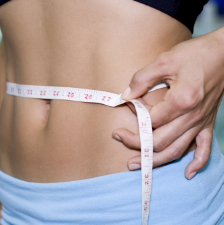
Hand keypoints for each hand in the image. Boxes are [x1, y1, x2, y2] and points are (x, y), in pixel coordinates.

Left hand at [112, 28, 223, 178]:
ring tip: (137, 165)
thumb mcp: (164, 61)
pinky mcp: (208, 122)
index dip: (134, 119)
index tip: (126, 109)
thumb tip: (125, 96)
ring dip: (156, 161)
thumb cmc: (195, 54)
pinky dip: (197, 163)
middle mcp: (192, 116)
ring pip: (177, 150)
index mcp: (181, 100)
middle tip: (119, 138)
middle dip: (136, 144)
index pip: (150, 121)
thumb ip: (141, 79)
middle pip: (160, 141)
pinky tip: (187, 173)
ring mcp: (201, 122)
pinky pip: (204, 148)